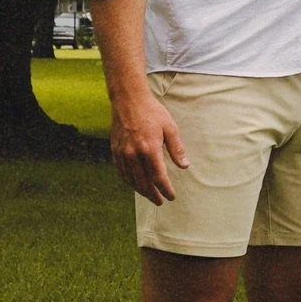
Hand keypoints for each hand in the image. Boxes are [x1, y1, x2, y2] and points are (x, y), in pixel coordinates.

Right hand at [110, 88, 188, 204]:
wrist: (128, 100)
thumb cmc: (152, 112)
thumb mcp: (170, 127)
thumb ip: (177, 148)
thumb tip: (185, 166)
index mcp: (149, 149)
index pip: (158, 177)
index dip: (165, 189)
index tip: (171, 196)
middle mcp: (134, 154)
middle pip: (143, 182)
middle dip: (153, 194)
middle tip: (160, 201)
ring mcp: (122, 153)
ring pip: (131, 180)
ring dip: (141, 190)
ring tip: (150, 195)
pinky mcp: (115, 151)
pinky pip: (122, 172)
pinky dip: (129, 181)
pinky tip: (135, 184)